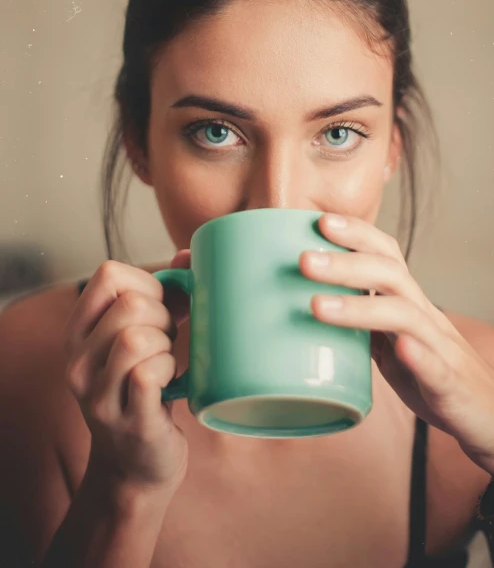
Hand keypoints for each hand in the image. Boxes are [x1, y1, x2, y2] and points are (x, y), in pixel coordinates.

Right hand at [62, 256, 188, 500]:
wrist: (137, 465)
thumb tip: (190, 254)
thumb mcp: (142, 337)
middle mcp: (78, 362)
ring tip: (166, 361)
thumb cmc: (145, 389)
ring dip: (166, 345)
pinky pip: (149, 374)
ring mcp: (98, 394)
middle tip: (168, 340)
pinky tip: (171, 383)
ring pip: (137, 338)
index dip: (147, 282)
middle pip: (130, 305)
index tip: (161, 306)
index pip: (109, 275)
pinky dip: (170, 370)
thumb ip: (165, 293)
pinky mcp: (127, 420)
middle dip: (163, 316)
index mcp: (79, 332)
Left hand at [300, 214, 493, 484]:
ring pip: (405, 315)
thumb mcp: (391, 345)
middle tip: (304, 259)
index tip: (320, 221)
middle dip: (346, 263)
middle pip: (390, 275)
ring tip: (318, 305)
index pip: (387, 256)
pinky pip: (436, 367)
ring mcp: (440, 349)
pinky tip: (400, 349)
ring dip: (360, 306)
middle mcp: (426, 317)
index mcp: (409, 304)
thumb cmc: (435, 376)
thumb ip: (362, 324)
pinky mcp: (450, 385)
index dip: (358, 235)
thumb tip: (313, 304)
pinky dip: (418, 356)